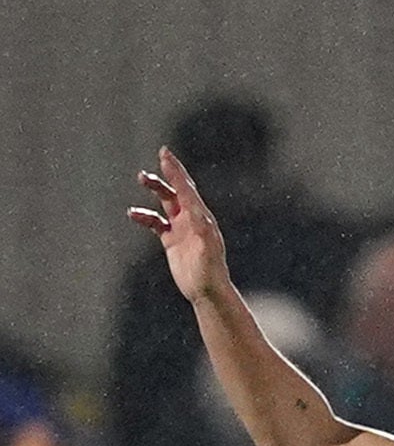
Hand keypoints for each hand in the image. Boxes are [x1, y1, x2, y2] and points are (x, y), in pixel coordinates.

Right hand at [128, 148, 227, 304]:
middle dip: (165, 175)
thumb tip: (198, 216)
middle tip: (148, 165)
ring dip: (155, 190)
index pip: (186, 189)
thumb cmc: (209, 272)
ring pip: (167, 202)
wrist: (207, 292)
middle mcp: (193, 220)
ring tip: (142, 179)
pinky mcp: (173, 240)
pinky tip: (133, 214)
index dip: (175, 170)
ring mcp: (182, 229)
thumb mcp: (206, 250)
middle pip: (177, 190)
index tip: (164, 153)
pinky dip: (145, 216)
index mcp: (202, 218)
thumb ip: (202, 232)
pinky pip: (156, 222)